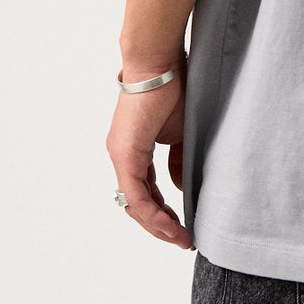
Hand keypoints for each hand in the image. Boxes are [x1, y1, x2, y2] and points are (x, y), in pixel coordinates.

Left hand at [106, 71, 193, 249]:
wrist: (160, 64)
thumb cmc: (173, 89)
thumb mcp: (180, 134)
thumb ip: (178, 162)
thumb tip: (179, 188)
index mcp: (133, 151)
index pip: (145, 192)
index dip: (163, 212)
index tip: (182, 226)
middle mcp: (122, 156)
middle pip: (137, 204)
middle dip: (160, 226)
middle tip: (182, 240)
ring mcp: (121, 155)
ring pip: (134, 203)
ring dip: (157, 225)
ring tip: (180, 238)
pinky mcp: (125, 153)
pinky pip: (136, 193)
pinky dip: (152, 212)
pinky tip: (169, 224)